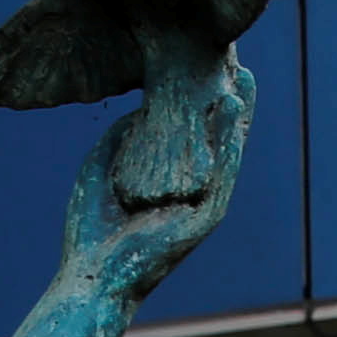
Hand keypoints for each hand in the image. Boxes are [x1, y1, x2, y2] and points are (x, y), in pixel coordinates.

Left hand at [66, 55, 250, 261]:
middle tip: (237, 60)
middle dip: (228, 100)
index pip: (191, 133)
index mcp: (169, 180)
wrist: (91, 275)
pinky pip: (223, 173)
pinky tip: (231, 110)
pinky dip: (230, 140)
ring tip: (245, 77)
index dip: (200, 99)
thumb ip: (122, 136)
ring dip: (238, 114)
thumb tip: (141, 105)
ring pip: (227, 152)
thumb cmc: (92, 228)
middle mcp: (190, 190)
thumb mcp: (102, 166)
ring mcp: (200, 204)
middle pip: (216, 138)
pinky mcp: (204, 219)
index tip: (206, 64)